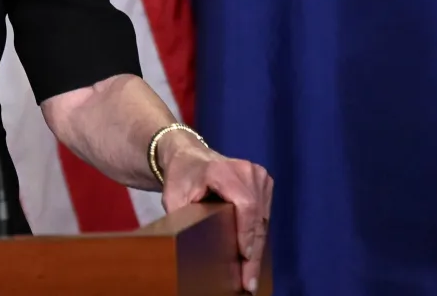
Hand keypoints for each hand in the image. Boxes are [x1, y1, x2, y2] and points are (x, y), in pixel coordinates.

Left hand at [159, 132, 272, 292]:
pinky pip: (264, 214)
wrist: (188, 155)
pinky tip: (252, 254)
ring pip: (262, 219)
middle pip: (256, 217)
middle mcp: (245, 170)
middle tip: (248, 282)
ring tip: (250, 275)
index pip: (245, 205)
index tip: (245, 257)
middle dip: (253, 252)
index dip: (247, 233)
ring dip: (257, 246)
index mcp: (222, 170)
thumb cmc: (180, 177)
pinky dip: (257, 234)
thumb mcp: (172, 197)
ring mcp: (258, 174)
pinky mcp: (263, 181)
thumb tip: (187, 244)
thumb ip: (180, 217)